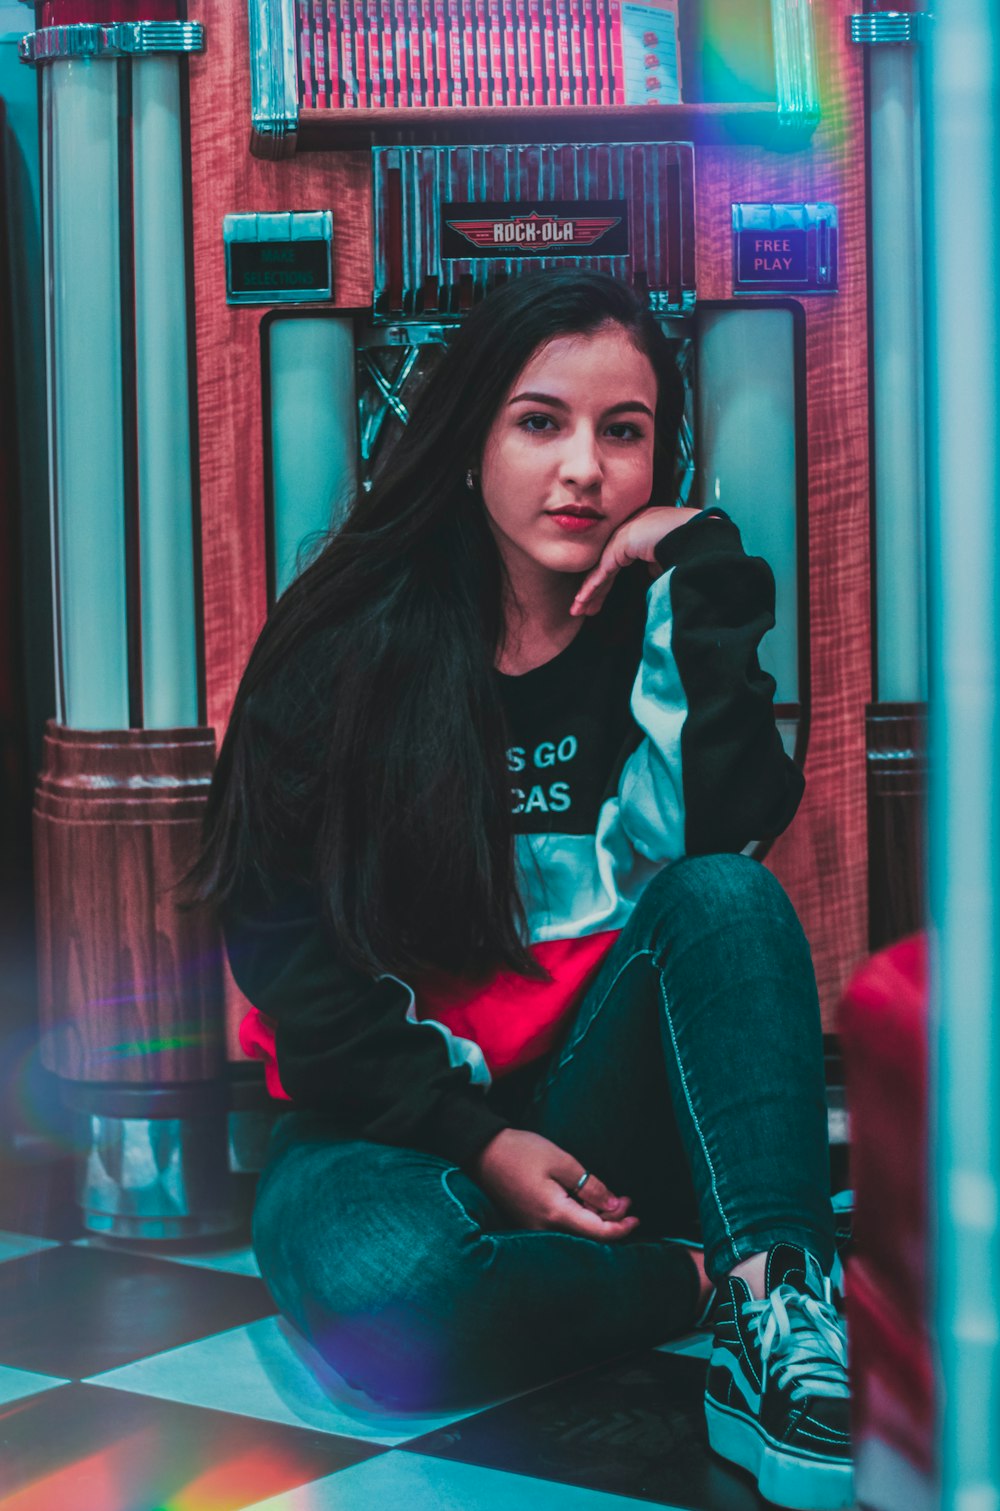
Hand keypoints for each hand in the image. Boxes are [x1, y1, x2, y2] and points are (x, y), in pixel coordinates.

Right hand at [470, 1128, 639, 1241]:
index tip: (636, 1216)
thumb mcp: (562, 1162)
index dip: (621, 1228)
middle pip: (587, 1236)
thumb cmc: (521, 1152)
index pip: (597, 1233)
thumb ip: (590, 1187)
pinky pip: (560, 1227)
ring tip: (608, 1198)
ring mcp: (533, 1228)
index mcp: (555, 1214)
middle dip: (611, 1220)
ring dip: (595, 1218)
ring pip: (574, 1232)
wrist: (482, 1151)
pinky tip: (585, 1201)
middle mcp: (543, 1229)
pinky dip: (578, 1217)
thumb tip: (614, 1207)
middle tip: (625, 1200)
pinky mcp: (527, 1222)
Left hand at [570, 505, 704, 616]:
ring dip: (589, 592)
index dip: (607, 583)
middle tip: (585, 607)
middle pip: (606, 567)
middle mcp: (628, 531)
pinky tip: (581, 601)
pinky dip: (591, 588)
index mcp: (640, 532)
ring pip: (601, 571)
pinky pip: (602, 572)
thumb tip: (651, 572)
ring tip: (578, 610)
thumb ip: (656, 563)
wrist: (694, 535)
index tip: (599, 600)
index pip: (617, 562)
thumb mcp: (670, 555)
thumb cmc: (690, 543)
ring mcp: (622, 535)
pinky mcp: (619, 544)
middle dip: (595, 590)